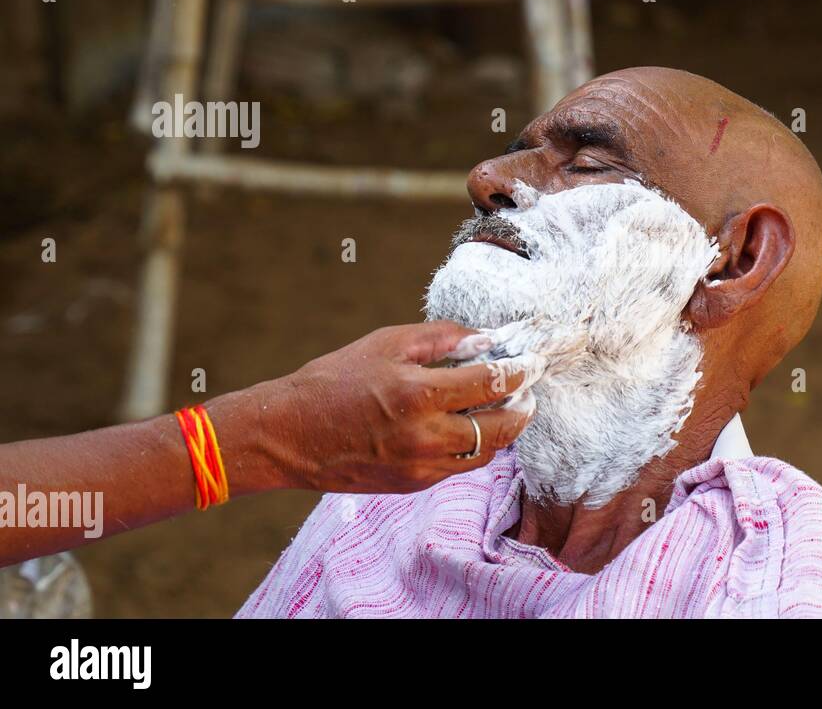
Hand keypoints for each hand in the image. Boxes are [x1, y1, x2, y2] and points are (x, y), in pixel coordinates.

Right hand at [259, 322, 534, 493]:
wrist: (287, 436)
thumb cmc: (333, 381)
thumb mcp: (386, 343)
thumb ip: (441, 339)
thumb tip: (484, 339)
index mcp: (418, 394)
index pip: (491, 383)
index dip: (520, 371)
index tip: (533, 362)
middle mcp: (424, 436)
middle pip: (500, 428)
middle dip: (523, 408)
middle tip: (529, 391)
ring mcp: (420, 466)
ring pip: (485, 453)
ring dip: (502, 431)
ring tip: (507, 409)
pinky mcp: (413, 484)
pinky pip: (459, 467)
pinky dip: (473, 447)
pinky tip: (471, 427)